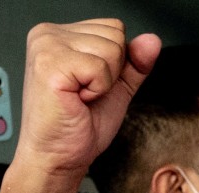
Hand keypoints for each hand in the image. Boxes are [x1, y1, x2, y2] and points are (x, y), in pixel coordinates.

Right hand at [17, 20, 159, 175]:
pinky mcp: (50, 64)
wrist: (57, 157)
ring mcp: (46, 46)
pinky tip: (76, 100)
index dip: (115, 64)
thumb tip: (152, 41)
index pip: (114, 28)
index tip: (90, 85)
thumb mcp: (117, 89)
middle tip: (84, 95)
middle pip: (115, 35)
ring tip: (79, 98)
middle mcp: (48, 34)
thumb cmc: (78, 127)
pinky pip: (101, 68)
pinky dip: (98, 90)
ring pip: (112, 49)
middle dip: (111, 72)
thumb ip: (134, 63)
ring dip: (104, 83)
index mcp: (59, 34)